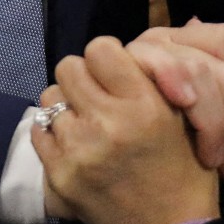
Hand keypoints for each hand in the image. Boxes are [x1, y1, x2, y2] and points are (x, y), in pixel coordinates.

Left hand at [34, 36, 220, 223]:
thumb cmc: (184, 172)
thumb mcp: (182, 118)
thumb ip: (148, 81)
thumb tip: (117, 52)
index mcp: (144, 106)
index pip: (100, 49)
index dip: (105, 57)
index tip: (113, 73)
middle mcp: (108, 124)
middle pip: (68, 67)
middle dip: (83, 78)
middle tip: (97, 96)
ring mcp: (79, 150)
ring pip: (50, 97)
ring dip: (67, 105)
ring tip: (86, 122)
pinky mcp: (60, 175)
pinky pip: (39, 131)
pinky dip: (54, 133)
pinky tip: (75, 144)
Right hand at [123, 19, 223, 179]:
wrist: (122, 158)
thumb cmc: (168, 136)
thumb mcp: (213, 116)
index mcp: (186, 41)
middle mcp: (163, 39)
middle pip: (215, 64)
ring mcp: (141, 49)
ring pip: (194, 68)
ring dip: (212, 121)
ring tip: (212, 160)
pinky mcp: (121, 63)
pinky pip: (159, 64)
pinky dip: (176, 81)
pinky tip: (184, 109)